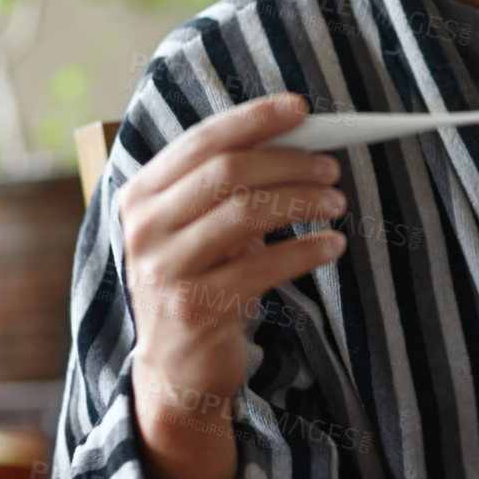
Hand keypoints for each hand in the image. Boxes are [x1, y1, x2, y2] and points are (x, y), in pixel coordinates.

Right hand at [117, 93, 347, 478]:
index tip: (301, 109)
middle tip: (331, 168)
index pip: (202, 140)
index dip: (254, 119)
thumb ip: (227, 186)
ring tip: (337, 203)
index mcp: (141, 195)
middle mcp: (145, 228)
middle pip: (227, 172)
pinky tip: (334, 245)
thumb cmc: (199, 281)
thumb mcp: (199, 229)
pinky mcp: (196, 308)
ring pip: (247, 213)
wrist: (175, 370)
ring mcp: (165, 269)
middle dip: (288, 162)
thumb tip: (296, 136)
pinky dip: (307, 249)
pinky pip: (264, 266)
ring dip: (302, 201)